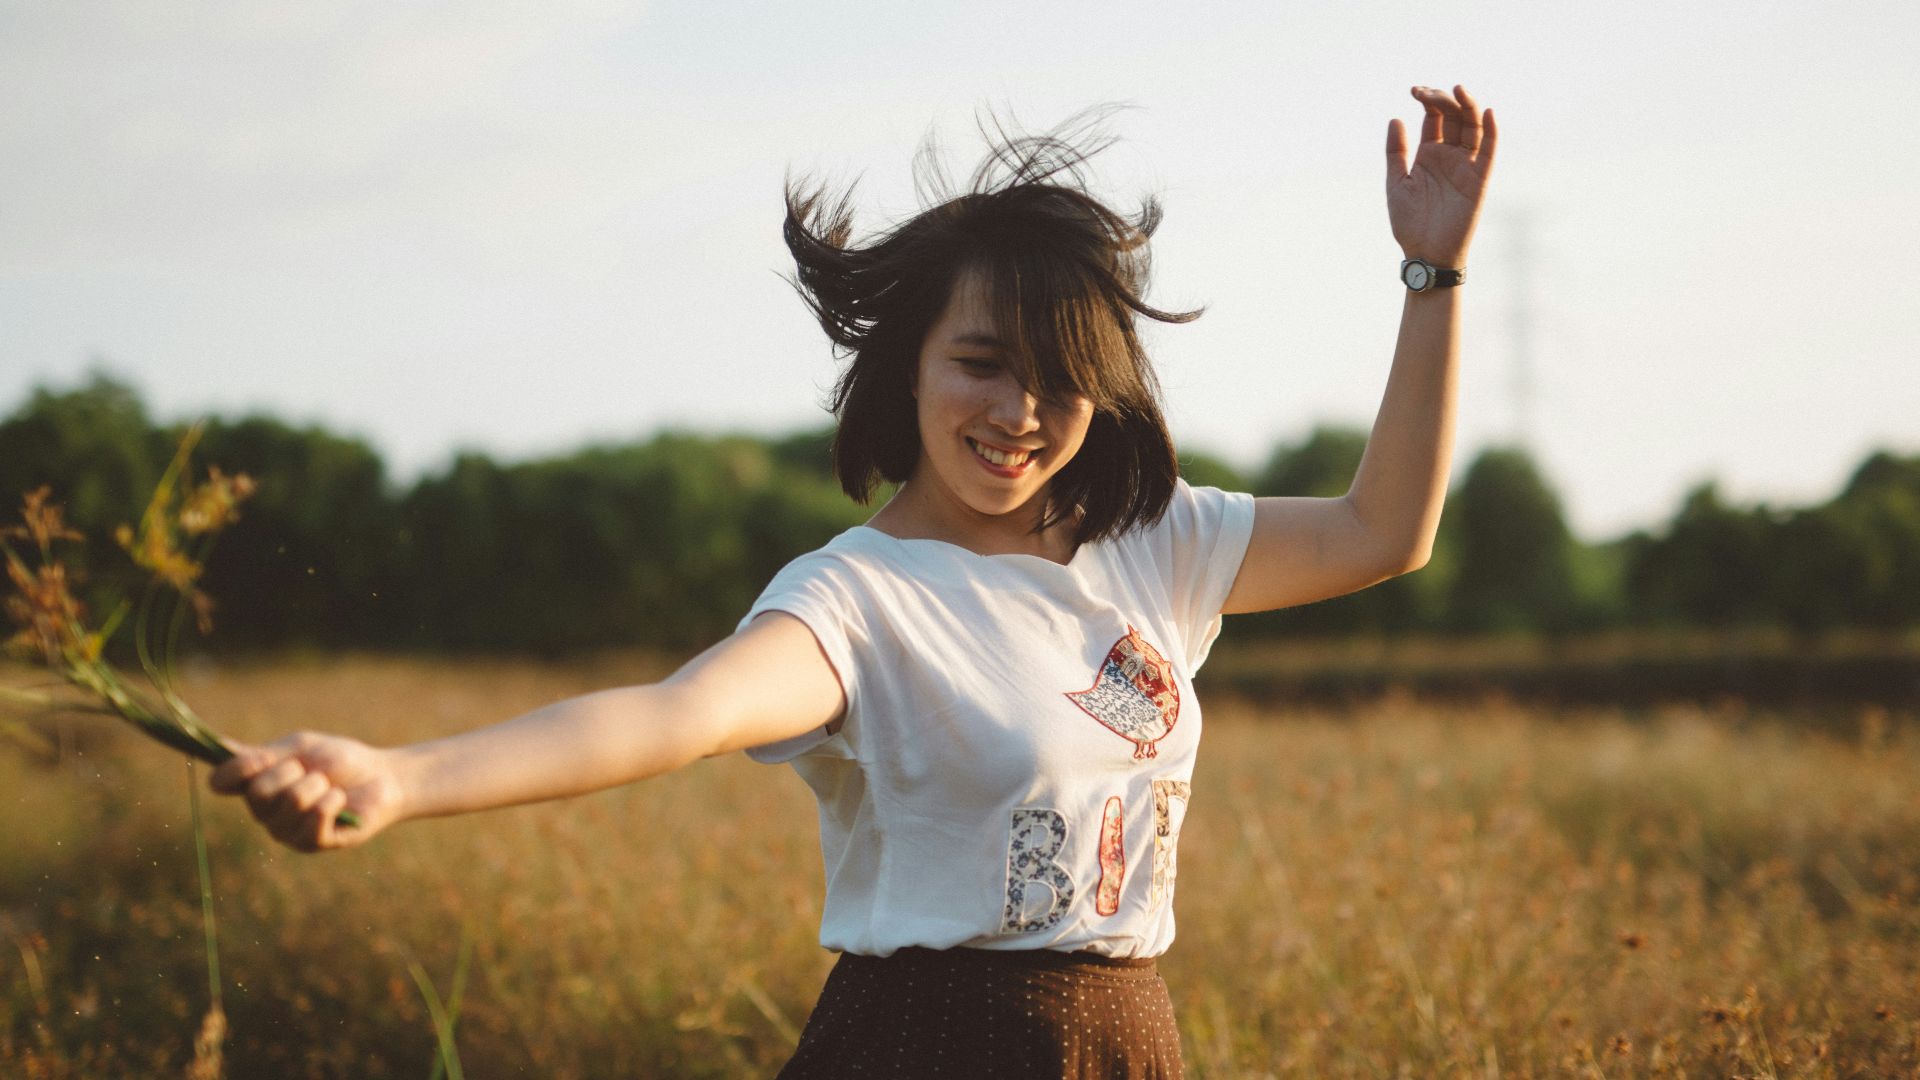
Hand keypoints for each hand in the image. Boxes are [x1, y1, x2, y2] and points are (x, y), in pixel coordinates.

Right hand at [210, 732, 404, 851]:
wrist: (381, 778)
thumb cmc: (339, 762)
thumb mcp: (300, 748)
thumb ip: (263, 754)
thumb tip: (221, 747)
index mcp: (255, 784)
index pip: (220, 782)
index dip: (237, 769)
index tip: (262, 757)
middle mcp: (263, 811)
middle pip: (257, 793)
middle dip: (290, 772)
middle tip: (310, 770)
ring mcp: (285, 830)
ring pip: (290, 803)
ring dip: (317, 785)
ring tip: (329, 785)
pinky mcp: (311, 843)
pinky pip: (314, 820)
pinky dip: (331, 802)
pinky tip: (339, 799)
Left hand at [1386, 85, 1496, 267]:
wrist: (1426, 253)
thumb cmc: (1410, 223)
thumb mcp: (1397, 183)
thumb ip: (1396, 152)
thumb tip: (1395, 118)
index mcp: (1429, 153)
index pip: (1434, 117)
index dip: (1427, 100)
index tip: (1414, 90)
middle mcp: (1449, 155)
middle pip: (1454, 116)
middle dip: (1443, 99)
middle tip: (1426, 91)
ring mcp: (1466, 165)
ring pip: (1473, 127)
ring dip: (1468, 106)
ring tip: (1457, 89)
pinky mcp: (1479, 179)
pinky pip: (1489, 152)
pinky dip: (1492, 131)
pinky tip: (1487, 112)